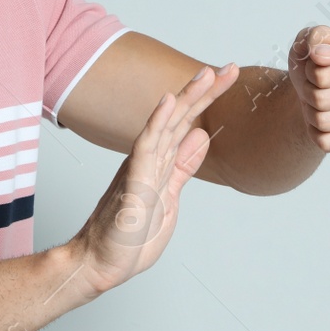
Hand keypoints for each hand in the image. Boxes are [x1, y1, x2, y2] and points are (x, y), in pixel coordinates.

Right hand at [69, 63, 238, 296]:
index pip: (187, 124)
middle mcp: (149, 159)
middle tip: (230, 67)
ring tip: (205, 74)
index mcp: (160, 163)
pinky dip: (157, 122)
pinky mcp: (134, 183)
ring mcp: (140, 168)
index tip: (228, 78)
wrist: (99, 263)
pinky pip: (146, 147)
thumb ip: (182, 166)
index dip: (207, 101)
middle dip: (205, 92)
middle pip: (180, 118)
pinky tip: (167, 102)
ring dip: (186, 98)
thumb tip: (201, 137)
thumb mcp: (168, 197)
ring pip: (165, 125)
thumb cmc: (128, 235)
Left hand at [287, 25, 329, 152]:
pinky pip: (328, 143)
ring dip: (311, 114)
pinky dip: (317, 133)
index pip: (320, 76)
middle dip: (308, 95)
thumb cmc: (318, 63)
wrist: (323, 89)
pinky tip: (325, 121)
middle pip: (320, 101)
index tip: (314, 69)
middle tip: (314, 88)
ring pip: (323, 123)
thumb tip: (324, 55)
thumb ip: (316, 38)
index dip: (308, 74)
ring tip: (319, 103)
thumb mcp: (311, 41)